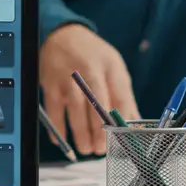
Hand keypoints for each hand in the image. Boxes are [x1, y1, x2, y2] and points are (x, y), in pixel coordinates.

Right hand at [40, 24, 139, 155]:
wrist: (63, 35)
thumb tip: (134, 124)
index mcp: (110, 68)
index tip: (122, 139)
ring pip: (75, 110)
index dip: (122, 121)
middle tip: (101, 149)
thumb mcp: (114, 68)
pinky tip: (61, 140)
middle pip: (97, 106)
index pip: (120, 97)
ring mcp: (68, 78)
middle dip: (100, 132)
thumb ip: (124, 96)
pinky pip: (54, 110)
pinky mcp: (51, 84)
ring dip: (80, 133)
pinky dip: (57, 128)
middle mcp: (89, 72)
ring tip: (85, 149)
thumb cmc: (93, 56)